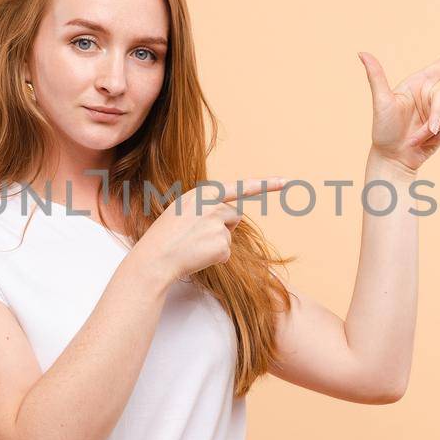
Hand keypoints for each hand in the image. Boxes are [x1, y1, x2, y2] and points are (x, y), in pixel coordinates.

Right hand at [131, 177, 287, 283]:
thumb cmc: (164, 236)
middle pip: (234, 215)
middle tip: (197, 236)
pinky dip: (215, 258)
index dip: (265, 185)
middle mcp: (213, 204)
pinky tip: (197, 256)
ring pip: (229, 234)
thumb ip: (205, 207)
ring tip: (193, 246)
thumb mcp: (182, 211)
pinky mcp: (221, 243)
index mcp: (202, 193)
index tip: (285, 181)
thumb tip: (231, 216)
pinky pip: (226, 253)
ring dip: (217, 243)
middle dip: (223, 227)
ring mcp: (217, 223)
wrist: (154, 258)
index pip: (239, 187)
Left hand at [358, 41, 439, 171]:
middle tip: (425, 131)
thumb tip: (362, 53)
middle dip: (436, 115)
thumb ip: (376, 76)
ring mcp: (437, 112)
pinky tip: (423, 143)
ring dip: (431, 131)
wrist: (392, 158)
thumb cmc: (383, 129)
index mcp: (417, 83)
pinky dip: (437, 138)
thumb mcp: (381, 102)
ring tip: (414, 139)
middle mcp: (429, 95)